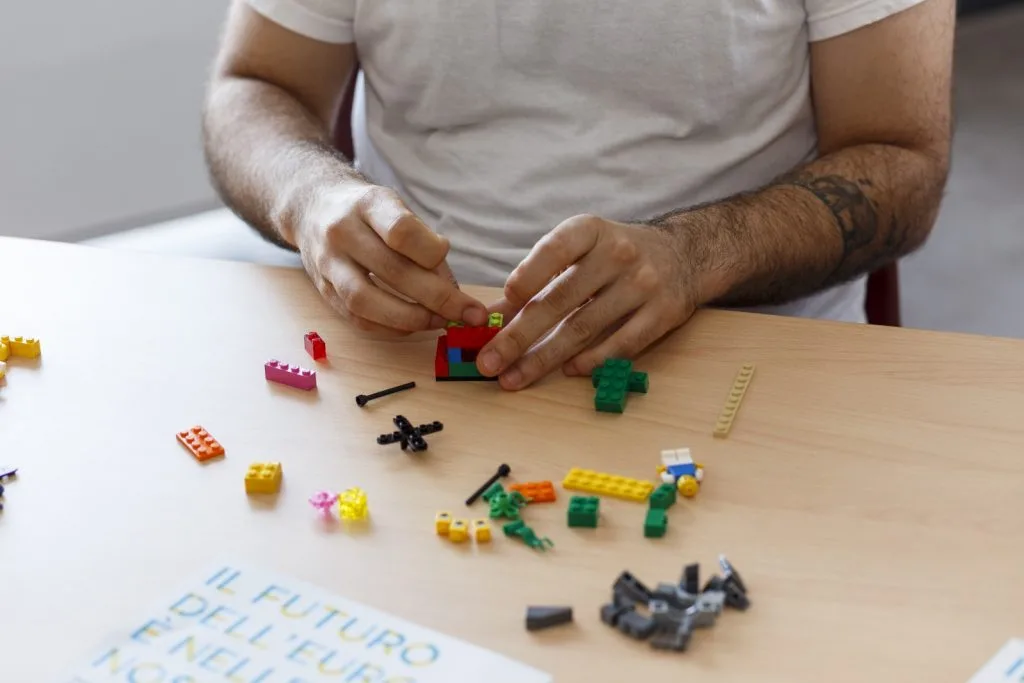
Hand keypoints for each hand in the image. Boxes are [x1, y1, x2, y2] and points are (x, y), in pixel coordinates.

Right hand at [296, 182, 488, 334]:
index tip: (448, 257)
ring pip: (366, 300)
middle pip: (392, 270)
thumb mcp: (396, 208)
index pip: (401, 230)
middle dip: (437, 297)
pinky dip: (389, 328)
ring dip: (410, 318)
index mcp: (367, 204)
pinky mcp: (322, 289)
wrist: (313, 207)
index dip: (431, 251)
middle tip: (468, 313)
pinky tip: (413, 326)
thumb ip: (424, 243)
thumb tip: (452, 290)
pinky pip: (356, 318)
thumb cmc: (367, 212)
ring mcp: (328, 263)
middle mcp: (342, 232)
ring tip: (440, 321)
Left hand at [477, 214, 698, 388]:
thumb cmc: (614, 254)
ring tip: (514, 378)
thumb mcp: (580, 249)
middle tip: (488, 362)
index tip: (505, 302)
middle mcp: (618, 254)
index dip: (528, 275)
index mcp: (590, 231)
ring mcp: (642, 284)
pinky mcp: (663, 313)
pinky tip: (567, 371)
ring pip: (584, 328)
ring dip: (544, 358)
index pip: (555, 250)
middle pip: (561, 300)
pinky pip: (621, 344)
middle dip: (519, 335)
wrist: (683, 254)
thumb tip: (491, 318)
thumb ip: (538, 279)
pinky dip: (591, 361)